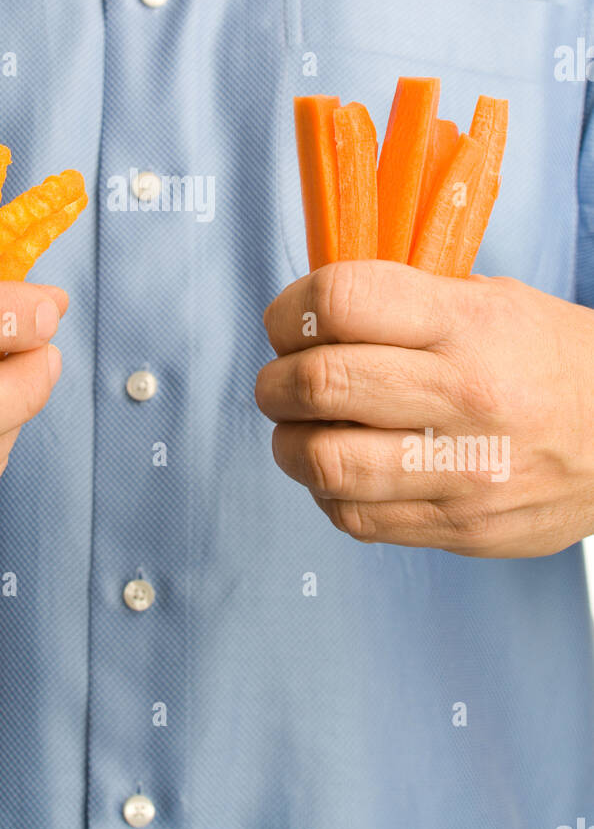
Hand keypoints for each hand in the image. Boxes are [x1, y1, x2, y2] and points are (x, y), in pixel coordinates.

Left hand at [255, 261, 593, 557]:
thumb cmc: (550, 358)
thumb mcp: (490, 299)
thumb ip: (402, 302)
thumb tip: (310, 314)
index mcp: (468, 324)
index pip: (342, 302)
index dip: (291, 310)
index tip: (288, 321)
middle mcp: (466, 396)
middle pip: (319, 384)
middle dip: (276, 382)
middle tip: (281, 380)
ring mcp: (465, 472)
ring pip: (324, 463)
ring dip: (291, 444)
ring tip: (305, 429)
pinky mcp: (461, 529)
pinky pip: (355, 517)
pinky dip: (330, 493)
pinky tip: (347, 469)